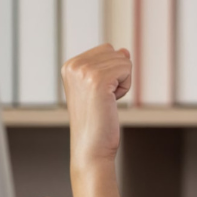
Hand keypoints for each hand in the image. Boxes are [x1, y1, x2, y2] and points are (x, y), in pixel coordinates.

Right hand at [62, 43, 130, 165]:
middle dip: (118, 75)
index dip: (111, 72)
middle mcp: (73, 65)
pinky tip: (112, 102)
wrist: (91, 147)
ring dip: (122, 83)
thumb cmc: (97, 121)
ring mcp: (84, 71)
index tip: (98, 93)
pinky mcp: (98, 80)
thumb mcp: (100, 87)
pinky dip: (125, 87)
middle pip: (115, 52)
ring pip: (123, 60)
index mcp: (69, 65)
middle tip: (103, 99)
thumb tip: (124, 50)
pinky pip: (127, 68)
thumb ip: (108, 66)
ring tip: (106, 102)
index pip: (106, 49)